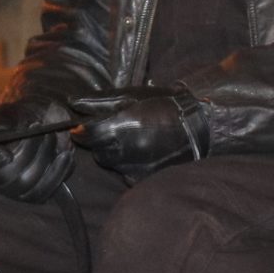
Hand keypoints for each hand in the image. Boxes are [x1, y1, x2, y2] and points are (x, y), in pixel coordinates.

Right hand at [0, 95, 75, 202]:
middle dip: (27, 150)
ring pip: (28, 184)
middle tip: (39, 128)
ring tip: (52, 135)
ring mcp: (13, 190)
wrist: (39, 122)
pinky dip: (58, 172)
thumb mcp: (8, 112)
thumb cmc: (18, 116)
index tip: (6, 153)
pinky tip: (65, 155)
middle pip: (6, 176)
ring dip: (44, 158)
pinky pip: (45, 191)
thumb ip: (1, 119)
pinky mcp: (33, 194)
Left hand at [74, 89, 208, 174]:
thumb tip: (72, 102)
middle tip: (112, 131)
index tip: (81, 128)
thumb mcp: (133, 95)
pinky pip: (127, 175)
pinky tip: (140, 155)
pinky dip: (128, 166)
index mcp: (122, 126)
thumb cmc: (166, 105)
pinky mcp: (147, 177)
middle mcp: (128, 150)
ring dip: (114, 155)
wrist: (201, 125)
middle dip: (100, 143)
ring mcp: (138, 167)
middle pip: (98, 152)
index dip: (82, 131)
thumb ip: (100, 101)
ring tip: (130, 141)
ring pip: (112, 164)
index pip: (88, 134)